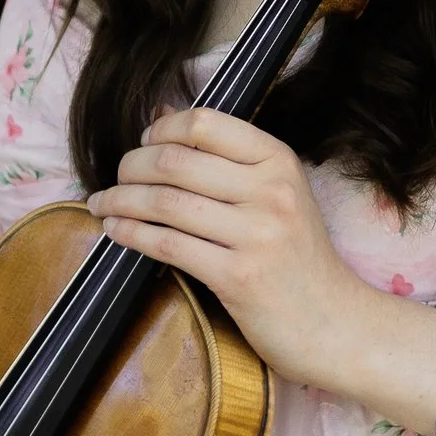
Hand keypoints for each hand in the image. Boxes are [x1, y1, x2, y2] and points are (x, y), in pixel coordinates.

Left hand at [88, 107, 371, 386]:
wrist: (334, 322)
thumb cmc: (298, 256)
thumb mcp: (276, 193)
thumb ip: (223, 154)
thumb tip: (162, 113)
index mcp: (279, 160)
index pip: (205, 123)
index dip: (161, 130)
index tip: (142, 145)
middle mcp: (270, 191)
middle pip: (175, 161)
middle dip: (131, 167)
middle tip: (115, 178)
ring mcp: (256, 235)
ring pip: (165, 203)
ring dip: (121, 201)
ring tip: (102, 204)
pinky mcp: (238, 277)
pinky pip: (168, 245)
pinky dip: (131, 234)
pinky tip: (114, 231)